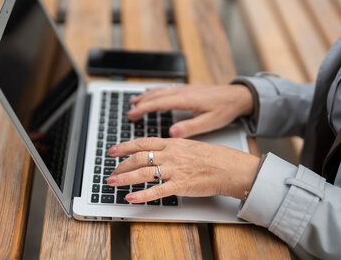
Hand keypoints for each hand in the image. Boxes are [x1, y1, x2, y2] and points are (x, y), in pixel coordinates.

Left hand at [106, 137, 259, 202]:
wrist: (229, 167)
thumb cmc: (212, 157)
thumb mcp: (188, 145)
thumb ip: (171, 147)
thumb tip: (155, 149)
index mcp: (172, 143)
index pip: (142, 142)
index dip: (124, 146)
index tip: (112, 150)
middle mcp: (171, 154)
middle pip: (139, 158)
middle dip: (121, 165)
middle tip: (111, 172)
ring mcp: (175, 169)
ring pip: (144, 173)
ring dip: (125, 178)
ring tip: (114, 182)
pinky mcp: (181, 185)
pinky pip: (157, 191)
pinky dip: (142, 195)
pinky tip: (131, 198)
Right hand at [127, 84, 253, 137]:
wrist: (239, 95)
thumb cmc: (226, 109)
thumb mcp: (209, 122)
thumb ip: (190, 128)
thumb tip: (172, 133)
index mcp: (186, 99)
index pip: (158, 103)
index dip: (143, 109)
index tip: (132, 115)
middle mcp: (183, 91)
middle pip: (156, 95)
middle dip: (141, 103)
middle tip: (129, 113)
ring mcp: (185, 89)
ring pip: (160, 90)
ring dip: (146, 96)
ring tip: (134, 102)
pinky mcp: (188, 89)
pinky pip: (167, 89)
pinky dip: (155, 92)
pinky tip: (152, 93)